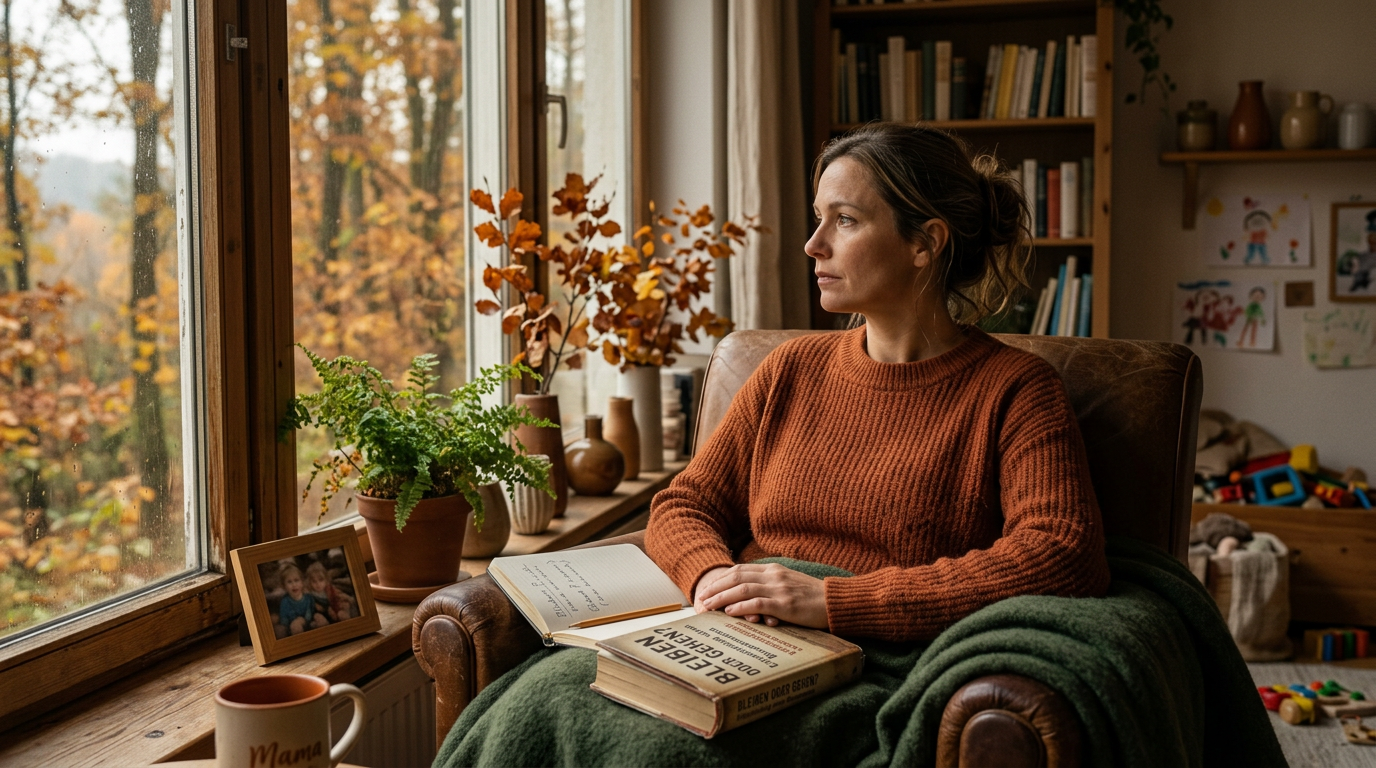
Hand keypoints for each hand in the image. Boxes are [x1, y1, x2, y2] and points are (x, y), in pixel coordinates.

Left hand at [694, 563, 827, 628]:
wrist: (836, 601)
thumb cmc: (814, 597)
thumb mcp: (790, 584)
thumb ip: (771, 584)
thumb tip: (750, 593)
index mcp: (774, 570)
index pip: (740, 570)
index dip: (721, 579)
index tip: (708, 588)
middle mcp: (773, 576)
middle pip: (736, 577)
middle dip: (716, 587)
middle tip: (701, 598)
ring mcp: (779, 589)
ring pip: (742, 589)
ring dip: (722, 598)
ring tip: (708, 606)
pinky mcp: (785, 604)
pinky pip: (757, 603)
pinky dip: (740, 607)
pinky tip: (729, 613)